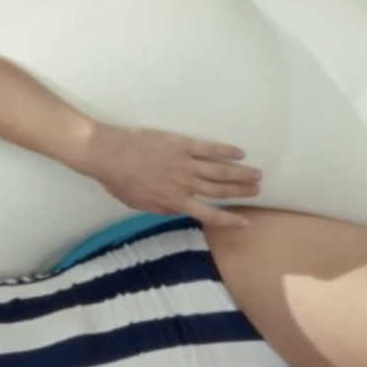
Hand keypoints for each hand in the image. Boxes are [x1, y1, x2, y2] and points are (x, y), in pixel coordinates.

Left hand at [77, 122, 263, 226]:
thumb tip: (177, 211)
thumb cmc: (118, 181)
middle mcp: (185, 184)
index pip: (208, 214)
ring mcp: (186, 163)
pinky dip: (226, 150)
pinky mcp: (182, 144)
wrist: (109, 154)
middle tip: (258, 190)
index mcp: (174, 201)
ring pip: (220, 171)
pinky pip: (209, 148)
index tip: (245, 222)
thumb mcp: (138, 205)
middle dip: (241, 192)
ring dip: (241, 173)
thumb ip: (161, 209)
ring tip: (257, 174)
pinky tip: (240, 151)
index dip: (229, 220)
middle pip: (220, 191)